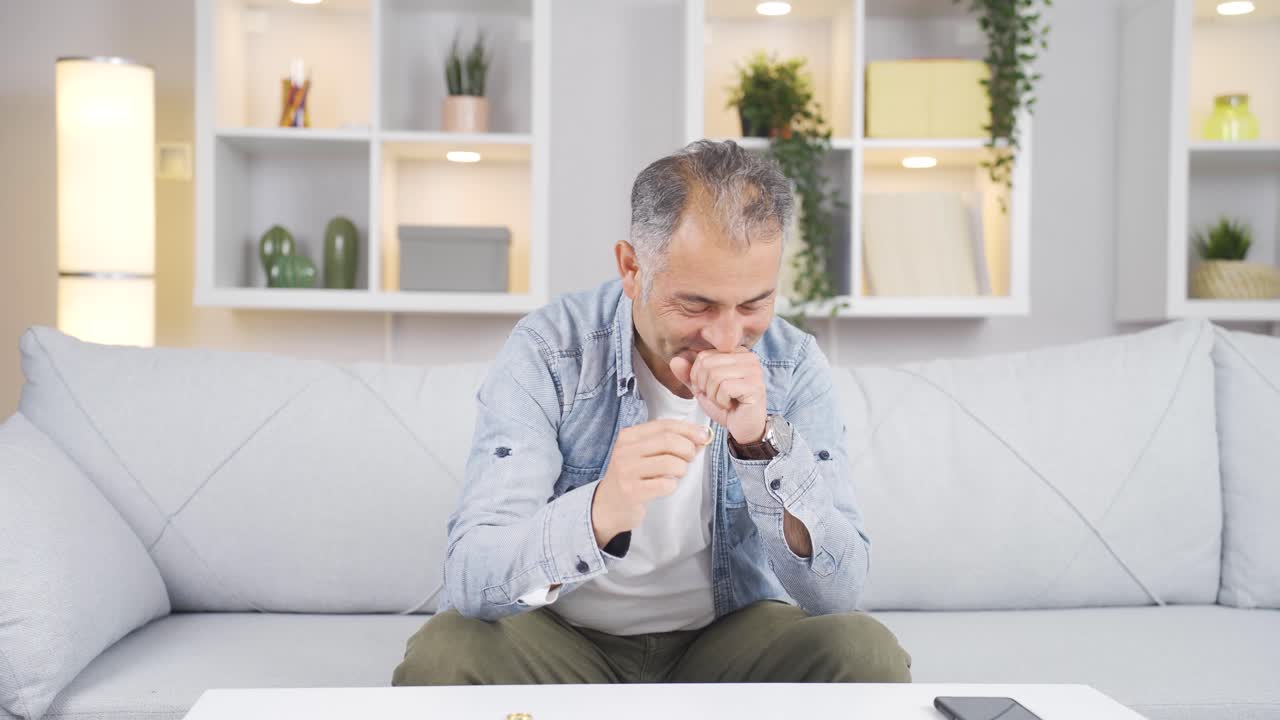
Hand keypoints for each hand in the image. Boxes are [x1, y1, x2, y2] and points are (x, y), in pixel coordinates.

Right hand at [591, 419, 710, 546]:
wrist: (607, 507)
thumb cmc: (632, 478)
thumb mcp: (643, 454)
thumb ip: (668, 444)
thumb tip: (701, 437)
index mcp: (629, 436)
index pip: (664, 425)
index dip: (688, 429)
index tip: (703, 436)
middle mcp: (625, 450)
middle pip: (668, 441)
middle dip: (688, 449)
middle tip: (691, 459)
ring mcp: (627, 471)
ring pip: (670, 463)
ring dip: (682, 469)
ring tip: (677, 475)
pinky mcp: (632, 491)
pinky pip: (665, 485)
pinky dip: (672, 486)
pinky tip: (666, 487)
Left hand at [670, 348, 766, 444]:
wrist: (743, 429)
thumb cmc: (726, 407)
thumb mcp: (702, 389)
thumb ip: (688, 374)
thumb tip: (675, 360)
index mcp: (736, 352)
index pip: (703, 356)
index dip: (698, 376)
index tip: (711, 389)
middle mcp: (749, 357)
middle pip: (707, 364)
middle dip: (704, 386)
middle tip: (717, 397)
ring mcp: (754, 370)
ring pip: (714, 375)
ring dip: (713, 395)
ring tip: (724, 402)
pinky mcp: (755, 385)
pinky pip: (724, 387)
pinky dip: (721, 401)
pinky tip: (731, 406)